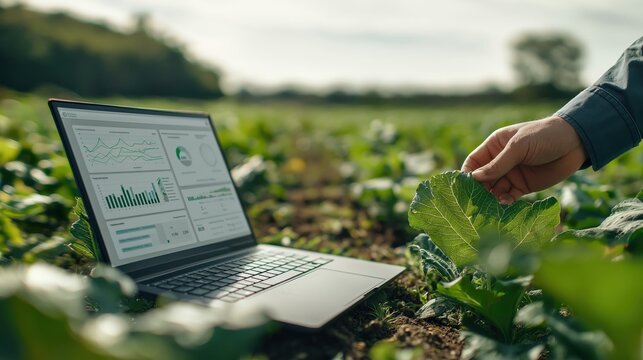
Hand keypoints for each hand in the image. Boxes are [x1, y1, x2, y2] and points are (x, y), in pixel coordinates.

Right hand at [461, 116, 586, 203]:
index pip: (474, 162)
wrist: (576, 143)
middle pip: (482, 179)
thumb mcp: (519, 147)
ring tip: (490, 206)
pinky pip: (509, 197)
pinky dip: (505, 202)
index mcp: (494, 146)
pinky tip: (505, 204)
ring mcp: (511, 175)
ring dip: (491, 199)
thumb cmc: (545, 136)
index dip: (467, 175)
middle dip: (478, 191)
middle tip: (475, 203)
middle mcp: (500, 161)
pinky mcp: (523, 187)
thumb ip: (498, 163)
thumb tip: (475, 177)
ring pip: (494, 190)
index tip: (463, 188)